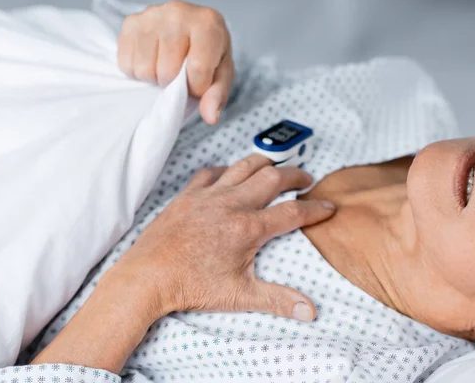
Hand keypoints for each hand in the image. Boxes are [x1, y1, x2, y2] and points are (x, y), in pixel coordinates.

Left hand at [31, 155, 333, 373]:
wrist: (146, 278)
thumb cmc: (190, 287)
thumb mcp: (239, 296)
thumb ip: (278, 300)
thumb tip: (310, 312)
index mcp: (247, 228)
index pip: (293, 211)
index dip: (316, 208)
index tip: (328, 206)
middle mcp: (231, 204)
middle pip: (274, 177)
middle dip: (296, 174)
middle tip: (306, 178)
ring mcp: (208, 195)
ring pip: (244, 165)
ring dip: (266, 163)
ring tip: (277, 168)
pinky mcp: (188, 195)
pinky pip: (211, 171)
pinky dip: (227, 169)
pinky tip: (231, 175)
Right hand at [117, 0, 233, 124]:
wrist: (191, 28)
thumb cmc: (208, 53)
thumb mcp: (221, 75)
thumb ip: (217, 95)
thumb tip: (210, 117)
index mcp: (207, 23)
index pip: (197, 70)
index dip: (197, 87)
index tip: (198, 82)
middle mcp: (178, 12)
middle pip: (166, 72)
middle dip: (174, 83)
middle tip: (180, 75)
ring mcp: (151, 15)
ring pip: (144, 70)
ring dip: (154, 79)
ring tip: (165, 68)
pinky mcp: (130, 22)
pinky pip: (126, 64)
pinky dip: (138, 71)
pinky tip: (151, 61)